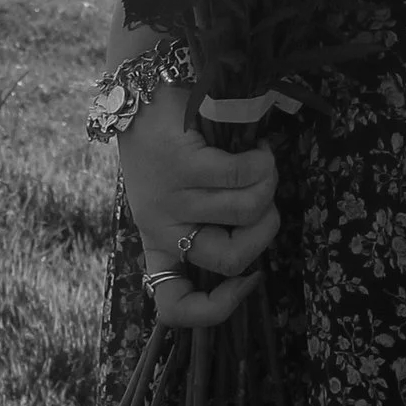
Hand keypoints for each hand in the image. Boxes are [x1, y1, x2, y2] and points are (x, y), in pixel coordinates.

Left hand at [118, 82, 280, 329]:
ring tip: (262, 164)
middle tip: (265, 199)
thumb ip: (204, 225)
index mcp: (157, 243)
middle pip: (234, 259)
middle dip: (266, 228)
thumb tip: (258, 234)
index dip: (216, 309)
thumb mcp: (171, 199)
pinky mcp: (184, 163)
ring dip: (268, 184)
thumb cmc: (162, 150)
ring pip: (246, 211)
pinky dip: (262, 161)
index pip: (174, 306)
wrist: (138, 96)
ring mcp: (172, 197)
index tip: (248, 282)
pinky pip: (242, 175)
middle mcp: (162, 227)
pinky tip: (258, 148)